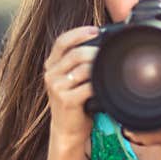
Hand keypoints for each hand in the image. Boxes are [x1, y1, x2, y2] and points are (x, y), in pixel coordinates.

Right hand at [43, 25, 99, 145]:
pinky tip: (105, 86)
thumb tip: (101, 45)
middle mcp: (51, 74)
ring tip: (109, 71)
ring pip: (83, 69)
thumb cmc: (75, 102)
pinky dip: (100, 85)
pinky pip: (88, 86)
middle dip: (95, 52)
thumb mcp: (72, 80)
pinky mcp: (66, 100)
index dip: (79, 33)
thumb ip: (79, 63)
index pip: (62, 42)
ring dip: (99, 68)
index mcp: (51, 66)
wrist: (68, 130)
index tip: (96, 30)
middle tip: (109, 55)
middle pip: (76, 54)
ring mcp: (57, 87)